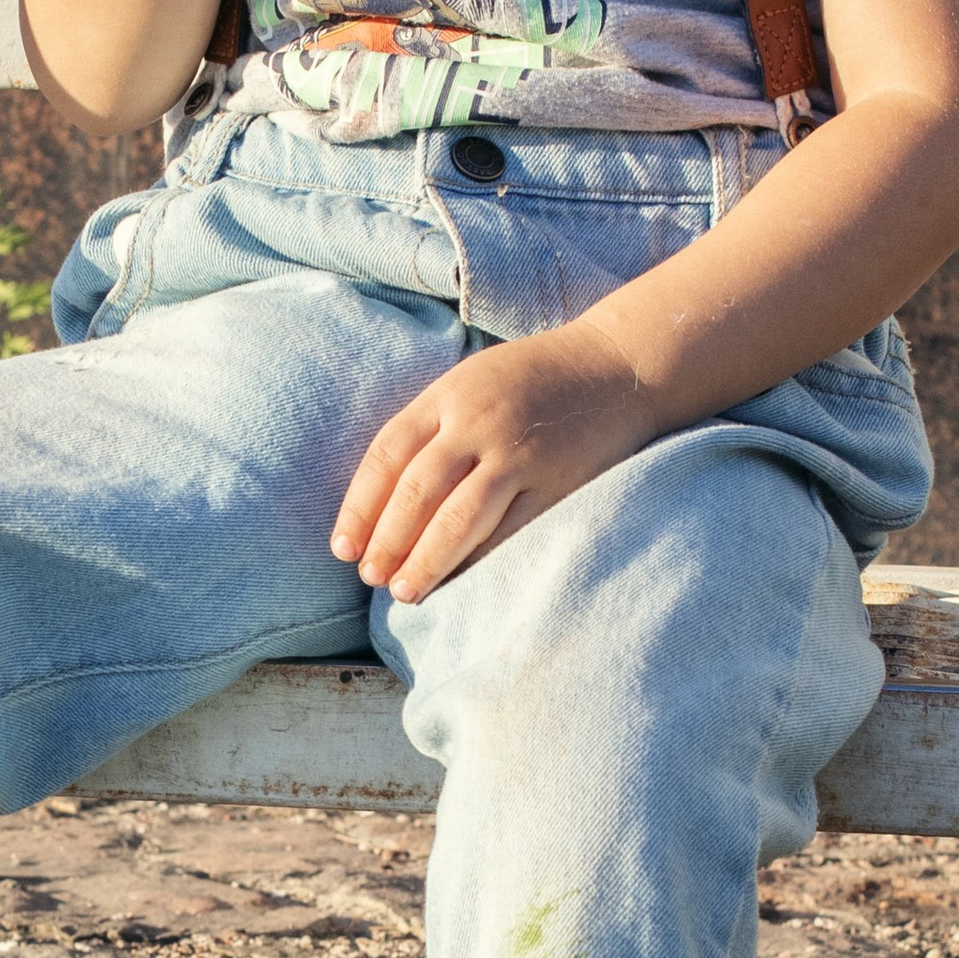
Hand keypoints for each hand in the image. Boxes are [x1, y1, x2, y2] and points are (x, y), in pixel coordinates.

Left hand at [331, 327, 650, 602]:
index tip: (343, 548)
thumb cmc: (532, 380)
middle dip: (388, 540)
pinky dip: (479, 560)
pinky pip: (510, 531)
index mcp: (450, 394)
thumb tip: (381, 499)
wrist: (615, 367)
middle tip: (370, 577)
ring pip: (460, 517)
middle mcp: (480, 422)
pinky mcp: (558, 483)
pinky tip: (458, 581)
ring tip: (404, 590)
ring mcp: (521, 454)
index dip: (360, 506)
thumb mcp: (471, 381)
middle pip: (418, 491)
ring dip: (426, 559)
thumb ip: (431, 427)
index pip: (387, 454)